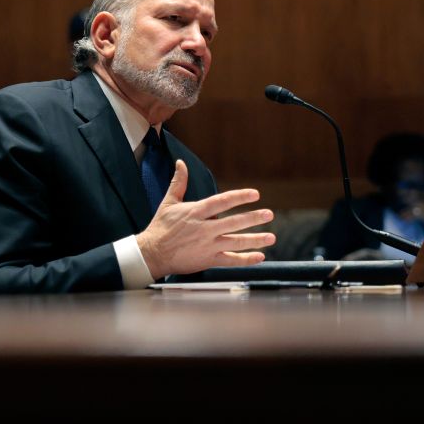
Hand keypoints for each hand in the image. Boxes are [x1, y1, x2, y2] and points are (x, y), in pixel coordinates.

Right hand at [136, 160, 275, 278]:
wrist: (151, 253)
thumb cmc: (160, 227)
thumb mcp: (168, 202)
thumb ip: (178, 182)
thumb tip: (181, 163)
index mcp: (196, 212)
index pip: (222, 202)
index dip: (239, 197)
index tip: (255, 194)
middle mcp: (204, 228)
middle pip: (234, 222)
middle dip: (253, 218)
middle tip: (269, 214)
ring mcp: (207, 245)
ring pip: (236, 242)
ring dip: (255, 239)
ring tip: (271, 237)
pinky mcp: (208, 260)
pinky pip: (230, 260)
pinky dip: (246, 259)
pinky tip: (259, 256)